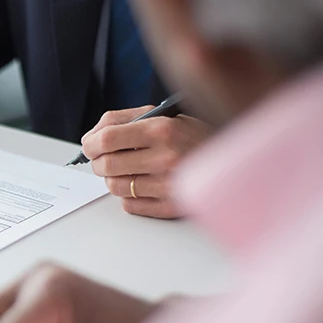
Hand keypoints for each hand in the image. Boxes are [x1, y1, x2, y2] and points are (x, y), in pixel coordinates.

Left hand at [81, 107, 210, 218]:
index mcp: (161, 129)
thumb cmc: (191, 135)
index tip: (89, 146)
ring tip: (128, 170)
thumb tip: (90, 138)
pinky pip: (130, 205)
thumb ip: (122, 120)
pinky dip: (130, 196)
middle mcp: (166, 157)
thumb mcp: (162, 116)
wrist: (232, 159)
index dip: (90, 144)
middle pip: (107, 166)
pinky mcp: (171, 206)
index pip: (106, 140)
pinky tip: (143, 184)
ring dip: (114, 179)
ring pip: (116, 187)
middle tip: (104, 160)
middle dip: (98, 163)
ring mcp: (169, 185)